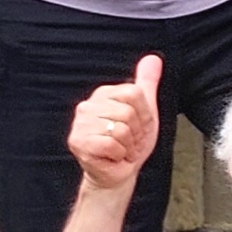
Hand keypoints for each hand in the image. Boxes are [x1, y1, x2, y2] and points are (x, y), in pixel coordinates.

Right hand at [68, 53, 162, 192]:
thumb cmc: (129, 143)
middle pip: (128, 112)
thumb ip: (146, 83)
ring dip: (127, 145)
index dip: (143, 114)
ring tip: (120, 149)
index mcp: (103, 94)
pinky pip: (111, 144)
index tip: (137, 127)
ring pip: (120, 129)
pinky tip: (111, 157)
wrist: (117, 173)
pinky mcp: (78, 142)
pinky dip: (118, 155)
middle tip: (128, 141)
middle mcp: (87, 105)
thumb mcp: (145, 111)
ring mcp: (80, 124)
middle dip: (136, 132)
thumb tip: (153, 58)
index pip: (134, 93)